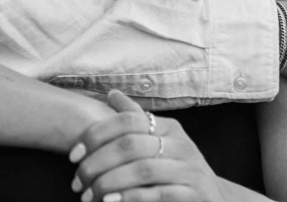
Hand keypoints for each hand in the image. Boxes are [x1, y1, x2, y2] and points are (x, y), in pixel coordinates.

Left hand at [71, 91, 224, 201]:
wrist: (213, 200)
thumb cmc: (178, 171)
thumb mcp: (161, 142)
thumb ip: (137, 120)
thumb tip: (111, 94)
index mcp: (170, 127)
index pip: (129, 120)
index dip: (97, 134)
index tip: (73, 154)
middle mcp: (181, 144)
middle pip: (131, 144)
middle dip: (97, 163)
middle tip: (76, 181)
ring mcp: (188, 169)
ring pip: (141, 170)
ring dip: (108, 183)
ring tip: (87, 196)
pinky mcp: (191, 194)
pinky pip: (157, 194)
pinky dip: (130, 198)